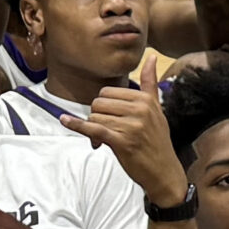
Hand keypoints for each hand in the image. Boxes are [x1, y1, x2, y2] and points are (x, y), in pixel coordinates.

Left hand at [65, 54, 188, 206]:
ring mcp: (131, 126)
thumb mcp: (157, 109)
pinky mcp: (121, 141)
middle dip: (98, 116)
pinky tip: (65, 120)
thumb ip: (150, 83)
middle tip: (108, 132)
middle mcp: (139, 109)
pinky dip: (77, 125)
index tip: (112, 120)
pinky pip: (93, 129)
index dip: (105, 106)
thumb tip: (152, 56)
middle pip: (99, 102)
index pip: (109, 92)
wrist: (164, 172)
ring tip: (106, 141)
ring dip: (94, 130)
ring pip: (95, 116)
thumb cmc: (157, 141)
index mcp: (145, 99)